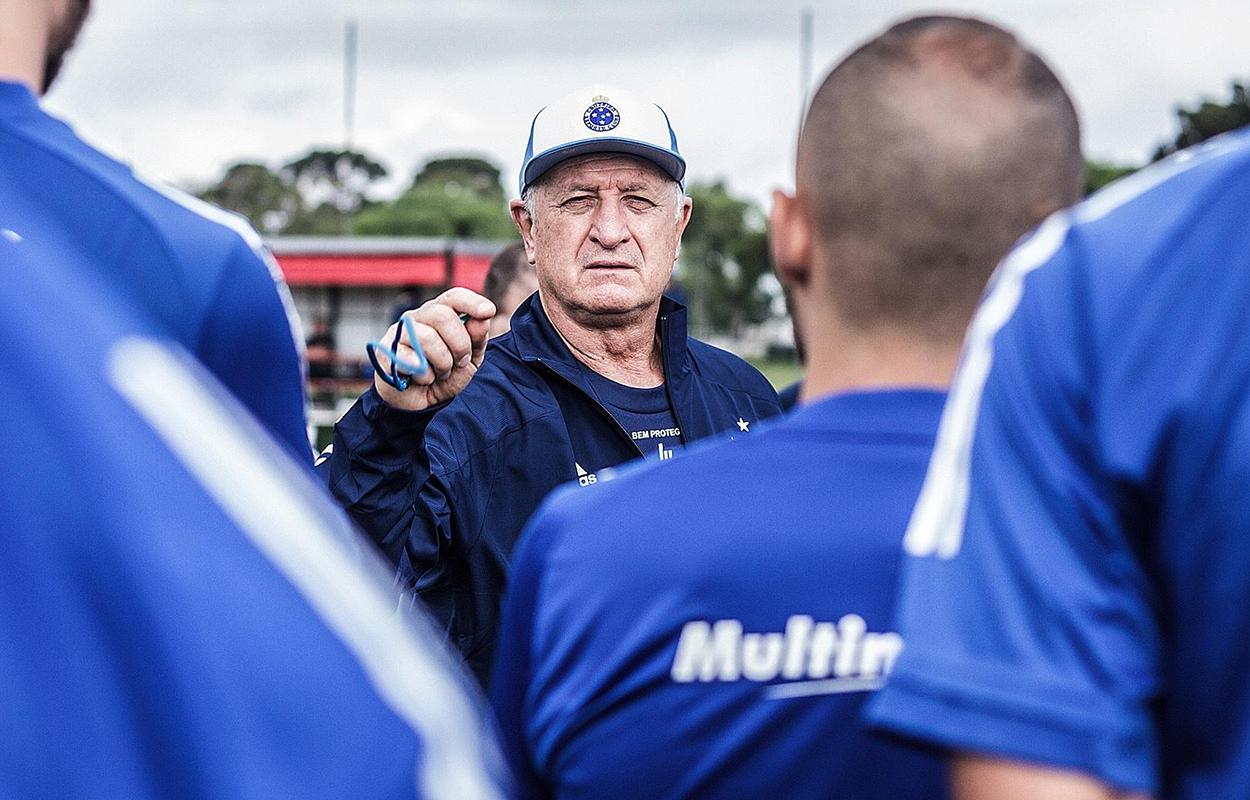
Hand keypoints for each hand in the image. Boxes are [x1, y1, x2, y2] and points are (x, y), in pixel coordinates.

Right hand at [373, 288, 494, 410]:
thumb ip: (476, 339)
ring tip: (440, 374)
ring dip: (443, 364)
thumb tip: (483, 318)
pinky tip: (422, 379)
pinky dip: (425, 376)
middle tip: (460, 362)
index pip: (454, 297)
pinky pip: (412, 360)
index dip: (472, 301)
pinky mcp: (388, 352)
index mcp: (440, 314)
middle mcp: (418, 318)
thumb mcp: (469, 361)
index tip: (488, 311)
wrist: (419, 404)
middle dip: (460, 345)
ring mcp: (400, 333)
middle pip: (443, 315)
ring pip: (427, 337)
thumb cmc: (444, 376)